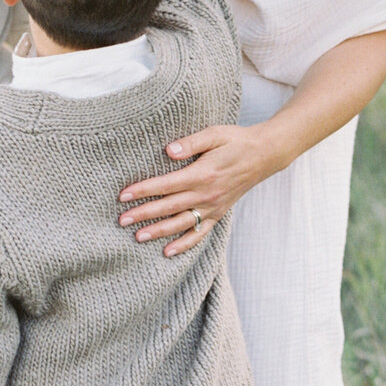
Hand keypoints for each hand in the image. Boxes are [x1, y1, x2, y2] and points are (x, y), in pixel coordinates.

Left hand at [117, 121, 291, 256]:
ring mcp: (214, 207)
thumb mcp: (215, 134)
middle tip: (121, 220)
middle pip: (169, 207)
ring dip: (159, 231)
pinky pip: (200, 233)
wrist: (264, 155)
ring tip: (137, 237)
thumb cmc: (236, 140)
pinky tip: (168, 252)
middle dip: (143, 214)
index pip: (166, 184)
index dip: (144, 190)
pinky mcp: (219, 213)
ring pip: (181, 224)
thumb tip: (168, 150)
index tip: (124, 195)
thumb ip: (191, 142)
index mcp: (202, 174)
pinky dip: (184, 244)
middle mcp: (207, 194)